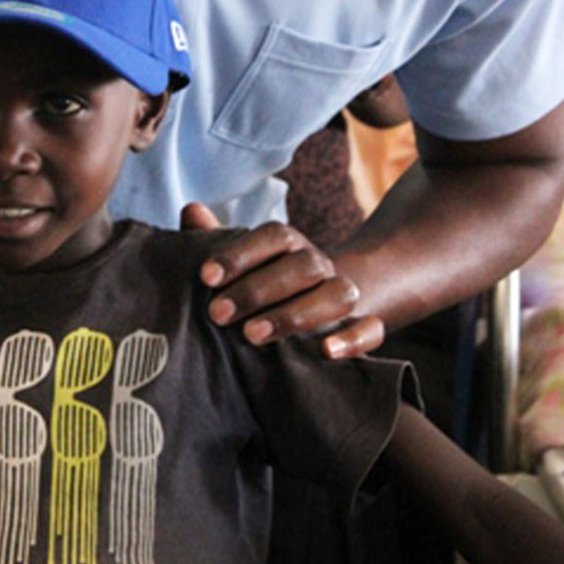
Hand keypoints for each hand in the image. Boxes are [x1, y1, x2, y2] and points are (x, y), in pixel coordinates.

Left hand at [180, 201, 384, 357]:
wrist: (314, 304)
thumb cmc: (261, 282)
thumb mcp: (237, 262)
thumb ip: (213, 238)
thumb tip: (191, 211)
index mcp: (290, 244)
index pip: (273, 236)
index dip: (240, 253)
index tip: (205, 277)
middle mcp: (319, 264)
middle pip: (301, 267)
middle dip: (257, 290)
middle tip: (217, 313)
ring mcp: (344, 293)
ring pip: (338, 294)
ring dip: (296, 314)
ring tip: (252, 335)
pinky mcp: (365, 326)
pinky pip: (372, 330)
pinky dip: (353, 339)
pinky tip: (326, 352)